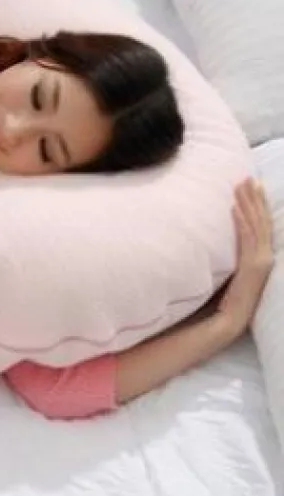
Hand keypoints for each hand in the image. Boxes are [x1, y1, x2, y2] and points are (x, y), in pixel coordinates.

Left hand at [215, 177, 274, 333]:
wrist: (230, 318)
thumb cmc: (229, 297)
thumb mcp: (234, 270)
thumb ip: (236, 253)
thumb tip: (230, 235)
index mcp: (262, 255)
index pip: (261, 224)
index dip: (257, 205)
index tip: (252, 186)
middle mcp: (265, 255)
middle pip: (261, 220)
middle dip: (255, 198)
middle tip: (248, 177)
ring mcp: (261, 260)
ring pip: (256, 225)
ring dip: (248, 204)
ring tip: (241, 186)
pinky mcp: (254, 265)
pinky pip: (247, 238)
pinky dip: (241, 222)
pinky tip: (235, 208)